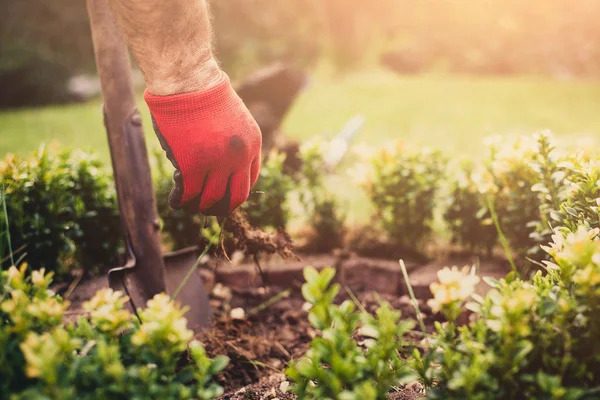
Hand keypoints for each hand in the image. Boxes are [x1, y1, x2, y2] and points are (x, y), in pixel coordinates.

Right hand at [145, 71, 260, 215]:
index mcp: (253, 143)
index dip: (234, 191)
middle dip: (221, 208)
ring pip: (211, 200)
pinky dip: (181, 202)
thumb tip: (219, 167)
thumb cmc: (204, 93)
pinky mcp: (193, 166)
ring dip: (199, 207)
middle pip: (236, 198)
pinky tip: (175, 201)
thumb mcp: (233, 116)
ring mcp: (218, 163)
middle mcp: (240, 157)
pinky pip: (188, 194)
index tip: (223, 194)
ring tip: (188, 205)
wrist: (188, 80)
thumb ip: (231, 142)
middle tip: (207, 209)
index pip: (250, 180)